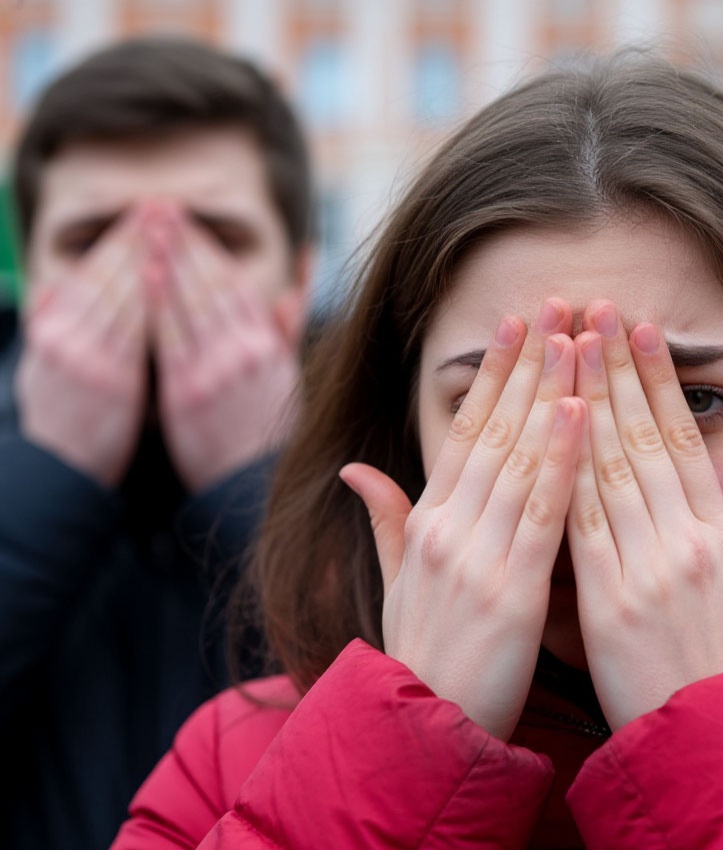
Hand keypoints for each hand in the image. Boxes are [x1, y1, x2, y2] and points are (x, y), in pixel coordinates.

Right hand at [16, 207, 148, 486]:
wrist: (60, 477)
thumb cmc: (62, 425)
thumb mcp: (40, 373)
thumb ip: (49, 331)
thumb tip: (47, 291)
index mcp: (52, 331)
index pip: (92, 273)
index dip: (120, 240)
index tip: (144, 214)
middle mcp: (64, 338)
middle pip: (108, 276)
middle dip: (138, 237)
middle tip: (164, 204)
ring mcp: (85, 359)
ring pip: (122, 295)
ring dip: (149, 258)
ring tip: (173, 228)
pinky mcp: (108, 383)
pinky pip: (134, 332)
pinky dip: (151, 302)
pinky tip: (169, 279)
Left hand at [146, 205, 302, 491]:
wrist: (249, 487)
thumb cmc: (267, 433)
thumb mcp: (287, 380)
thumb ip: (285, 331)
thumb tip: (295, 288)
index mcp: (269, 349)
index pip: (236, 287)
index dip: (210, 251)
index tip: (189, 223)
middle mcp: (246, 354)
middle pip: (211, 286)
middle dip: (185, 243)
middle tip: (162, 207)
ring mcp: (217, 372)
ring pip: (190, 303)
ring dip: (168, 259)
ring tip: (148, 225)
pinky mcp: (188, 392)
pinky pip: (171, 337)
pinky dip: (159, 301)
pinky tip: (146, 272)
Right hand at [340, 299, 585, 739]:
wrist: (416, 735)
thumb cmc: (417, 658)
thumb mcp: (394, 583)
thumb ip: (382, 519)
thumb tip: (355, 469)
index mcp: (428, 522)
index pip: (464, 432)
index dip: (492, 376)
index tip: (516, 325)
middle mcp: (448, 526)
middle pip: (493, 429)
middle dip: (526, 363)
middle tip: (555, 302)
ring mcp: (475, 554)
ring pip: (517, 456)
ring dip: (547, 391)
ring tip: (573, 334)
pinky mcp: (508, 589)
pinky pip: (540, 512)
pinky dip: (560, 458)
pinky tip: (582, 412)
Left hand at [567, 302, 722, 730]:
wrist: (715, 746)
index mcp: (721, 537)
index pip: (683, 441)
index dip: (661, 381)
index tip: (643, 331)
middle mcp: (685, 542)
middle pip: (643, 439)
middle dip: (617, 369)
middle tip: (597, 310)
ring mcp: (646, 569)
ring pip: (610, 468)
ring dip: (585, 400)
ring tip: (567, 345)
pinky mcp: (608, 601)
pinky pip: (581, 523)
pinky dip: (564, 468)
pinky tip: (546, 426)